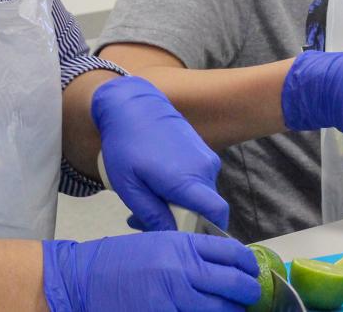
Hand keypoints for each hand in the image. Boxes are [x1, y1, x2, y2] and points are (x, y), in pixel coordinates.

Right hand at [42, 232, 260, 311]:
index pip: (232, 252)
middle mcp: (181, 269)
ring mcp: (173, 296)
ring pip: (220, 310)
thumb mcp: (158, 244)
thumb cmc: (120, 261)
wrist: (83, 278)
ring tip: (232, 311)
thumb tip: (224, 266)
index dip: (248, 264)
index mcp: (181, 244)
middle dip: (248, 293)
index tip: (251, 271)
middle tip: (250, 297)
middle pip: (234, 283)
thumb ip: (190, 253)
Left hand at [93, 76, 229, 230]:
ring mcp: (206, 157)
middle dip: (180, 220)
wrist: (133, 105)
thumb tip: (169, 235)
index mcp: (187, 179)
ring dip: (178, 203)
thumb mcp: (129, 185)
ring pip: (200, 194)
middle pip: (204, 208)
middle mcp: (204, 169)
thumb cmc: (126, 144)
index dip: (208, 231)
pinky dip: (181, 188)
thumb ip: (151, 213)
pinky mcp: (202, 151)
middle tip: (145, 220)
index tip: (187, 238)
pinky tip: (156, 183)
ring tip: (146, 199)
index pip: (216, 213)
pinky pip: (198, 179)